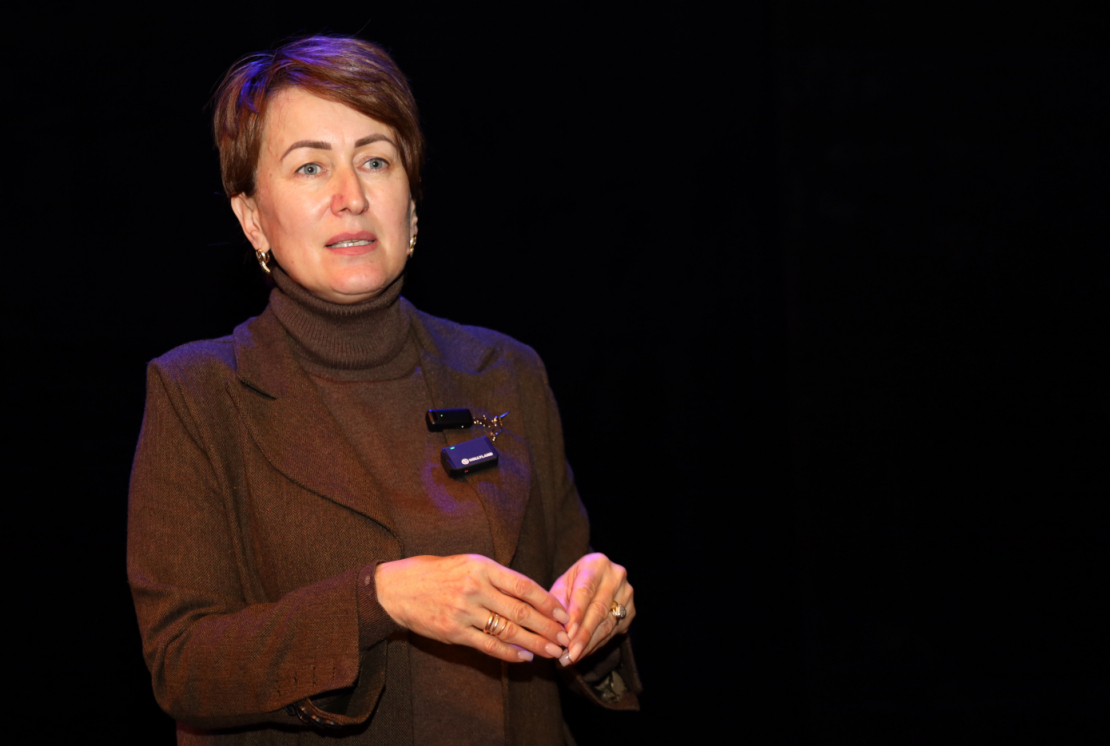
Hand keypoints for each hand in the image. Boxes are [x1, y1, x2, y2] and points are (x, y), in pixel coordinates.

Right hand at [375, 554, 570, 662]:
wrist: (396, 588)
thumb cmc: (435, 572)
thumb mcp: (467, 563)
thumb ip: (495, 576)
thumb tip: (528, 593)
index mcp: (482, 567)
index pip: (524, 586)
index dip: (547, 602)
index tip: (563, 613)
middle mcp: (475, 588)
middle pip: (520, 611)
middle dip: (547, 627)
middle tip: (565, 638)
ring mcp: (464, 611)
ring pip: (507, 631)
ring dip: (534, 643)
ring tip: (552, 651)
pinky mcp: (453, 632)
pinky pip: (488, 646)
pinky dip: (509, 654)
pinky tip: (524, 658)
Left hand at [549, 553, 634, 665]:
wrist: (596, 580)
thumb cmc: (574, 583)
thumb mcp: (562, 586)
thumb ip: (557, 604)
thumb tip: (556, 629)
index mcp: (597, 564)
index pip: (586, 590)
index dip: (576, 613)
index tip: (567, 633)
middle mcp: (616, 576)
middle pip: (598, 610)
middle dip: (582, 635)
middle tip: (569, 653)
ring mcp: (627, 594)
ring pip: (607, 624)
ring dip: (588, 644)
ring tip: (572, 658)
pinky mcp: (631, 611)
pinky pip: (612, 632)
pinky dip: (596, 645)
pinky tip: (583, 653)